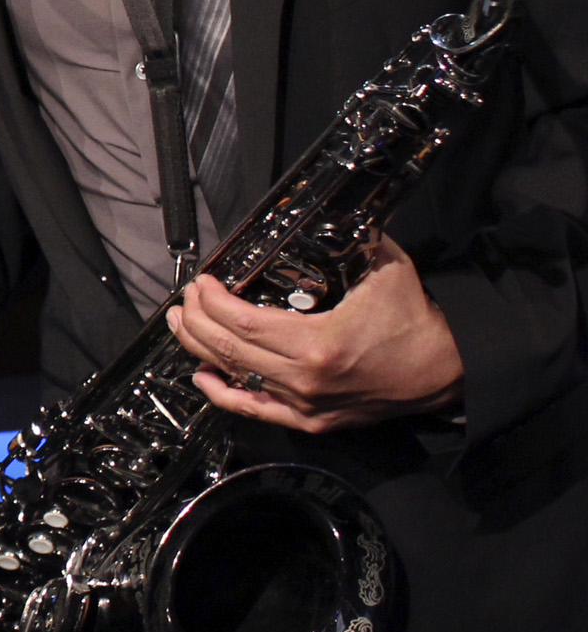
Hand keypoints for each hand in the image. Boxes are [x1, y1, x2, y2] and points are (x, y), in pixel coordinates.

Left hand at [166, 239, 464, 433]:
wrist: (448, 370)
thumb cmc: (417, 322)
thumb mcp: (384, 268)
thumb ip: (350, 236)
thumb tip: (324, 211)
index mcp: (318, 344)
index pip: (242, 322)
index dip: (212, 301)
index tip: (203, 282)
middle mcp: (306, 380)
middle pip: (228, 349)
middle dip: (197, 320)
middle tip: (187, 299)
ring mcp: (307, 405)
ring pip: (234, 378)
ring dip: (200, 349)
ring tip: (183, 325)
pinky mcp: (312, 421)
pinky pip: (255, 411)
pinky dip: (223, 394)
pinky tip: (204, 375)